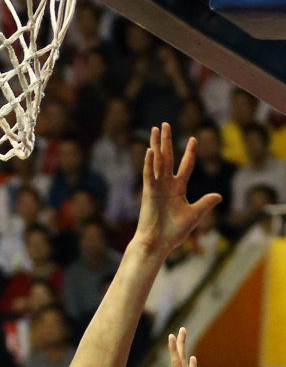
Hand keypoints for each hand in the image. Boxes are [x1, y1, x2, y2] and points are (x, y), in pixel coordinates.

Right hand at [135, 124, 220, 256]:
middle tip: (164, 124)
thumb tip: (218, 196)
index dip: (189, 153)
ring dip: (156, 144)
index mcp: (177, 189)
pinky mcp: (148, 192)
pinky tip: (150, 150)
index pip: (185, 166)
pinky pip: (149, 175)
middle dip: (166, 141)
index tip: (193, 139)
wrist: (158, 243)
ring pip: (157, 161)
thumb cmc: (173, 232)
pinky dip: (149, 163)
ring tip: (156, 129)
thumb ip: (205, 203)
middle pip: (167, 157)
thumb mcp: (194, 215)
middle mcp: (166, 184)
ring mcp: (156, 187)